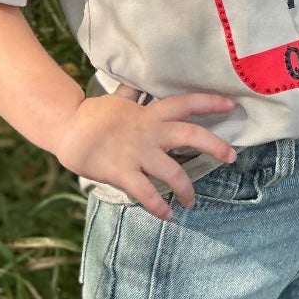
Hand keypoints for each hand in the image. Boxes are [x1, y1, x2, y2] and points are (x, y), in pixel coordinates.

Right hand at [55, 89, 236, 220]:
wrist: (66, 129)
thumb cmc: (92, 115)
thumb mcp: (118, 100)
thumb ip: (132, 95)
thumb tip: (137, 83)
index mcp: (150, 114)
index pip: (185, 103)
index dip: (209, 103)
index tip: (231, 105)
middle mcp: (149, 132)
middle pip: (189, 135)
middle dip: (214, 145)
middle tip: (231, 157)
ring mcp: (137, 153)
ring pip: (172, 172)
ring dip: (186, 189)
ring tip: (192, 201)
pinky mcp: (123, 172)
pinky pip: (146, 193)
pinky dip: (159, 207)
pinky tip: (168, 216)